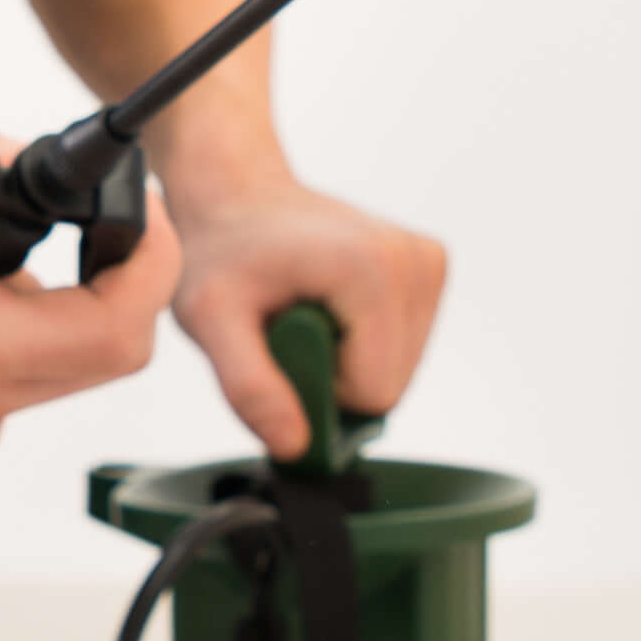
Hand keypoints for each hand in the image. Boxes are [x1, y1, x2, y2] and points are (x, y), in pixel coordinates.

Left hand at [161, 173, 450, 460]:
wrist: (238, 194)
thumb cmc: (220, 251)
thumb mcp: (210, 320)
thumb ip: (250, 387)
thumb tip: (295, 447)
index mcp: (373, 270)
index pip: (372, 394)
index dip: (317, 391)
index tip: (278, 349)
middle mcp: (416, 261)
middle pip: (390, 388)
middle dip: (334, 379)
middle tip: (287, 334)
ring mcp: (428, 262)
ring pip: (400, 372)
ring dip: (346, 362)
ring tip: (304, 317)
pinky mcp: (430, 268)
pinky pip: (405, 348)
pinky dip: (363, 344)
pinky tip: (327, 308)